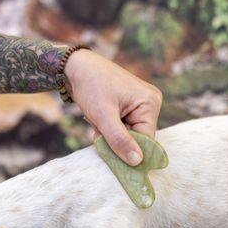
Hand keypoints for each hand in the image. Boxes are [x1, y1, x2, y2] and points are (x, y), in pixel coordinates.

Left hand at [64, 49, 162, 165]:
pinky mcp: (130, 106)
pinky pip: (123, 126)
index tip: (108, 152)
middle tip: (98, 130)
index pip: (146, 140)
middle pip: (137, 137)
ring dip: (110, 134)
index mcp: (150, 103)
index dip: (127, 149)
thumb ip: (120, 140)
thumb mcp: (103, 116)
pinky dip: (109, 127)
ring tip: (97, 120)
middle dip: (115, 139)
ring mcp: (141, 104)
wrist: (76, 66)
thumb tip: (137, 162)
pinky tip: (99, 117)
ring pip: (128, 134)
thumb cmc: (91, 85)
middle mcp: (150, 103)